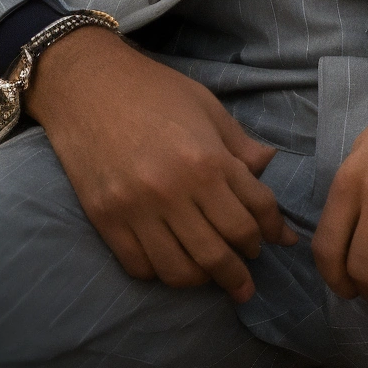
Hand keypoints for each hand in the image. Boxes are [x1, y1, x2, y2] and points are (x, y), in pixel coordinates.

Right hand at [24, 26, 295, 302]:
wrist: (88, 86)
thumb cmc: (155, 91)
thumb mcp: (208, 108)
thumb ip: (239, 145)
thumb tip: (270, 165)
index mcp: (207, 161)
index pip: (253, 213)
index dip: (272, 231)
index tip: (279, 240)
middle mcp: (175, 192)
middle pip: (220, 251)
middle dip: (241, 272)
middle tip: (247, 280)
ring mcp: (137, 211)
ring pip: (180, 270)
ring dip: (203, 280)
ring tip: (213, 278)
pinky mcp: (106, 221)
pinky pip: (140, 267)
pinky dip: (162, 274)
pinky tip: (174, 264)